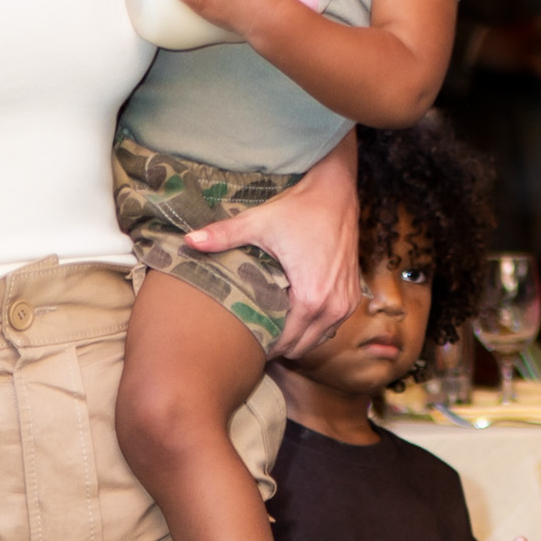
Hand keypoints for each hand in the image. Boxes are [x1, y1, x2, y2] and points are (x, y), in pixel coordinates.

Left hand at [183, 131, 359, 360]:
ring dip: (297, 338)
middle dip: (279, 346)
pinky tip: (293, 317)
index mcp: (312, 298)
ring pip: (318, 339)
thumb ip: (223, 235)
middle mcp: (334, 307)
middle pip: (302, 346)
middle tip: (254, 339)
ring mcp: (346, 303)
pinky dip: (313, 327)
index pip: (286, 341)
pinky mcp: (352, 296)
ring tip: (272, 330)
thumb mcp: (258, 223)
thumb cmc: (299, 210)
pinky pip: (330, 326)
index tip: (245, 344)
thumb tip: (188, 241)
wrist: (336, 193)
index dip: (264, 345)